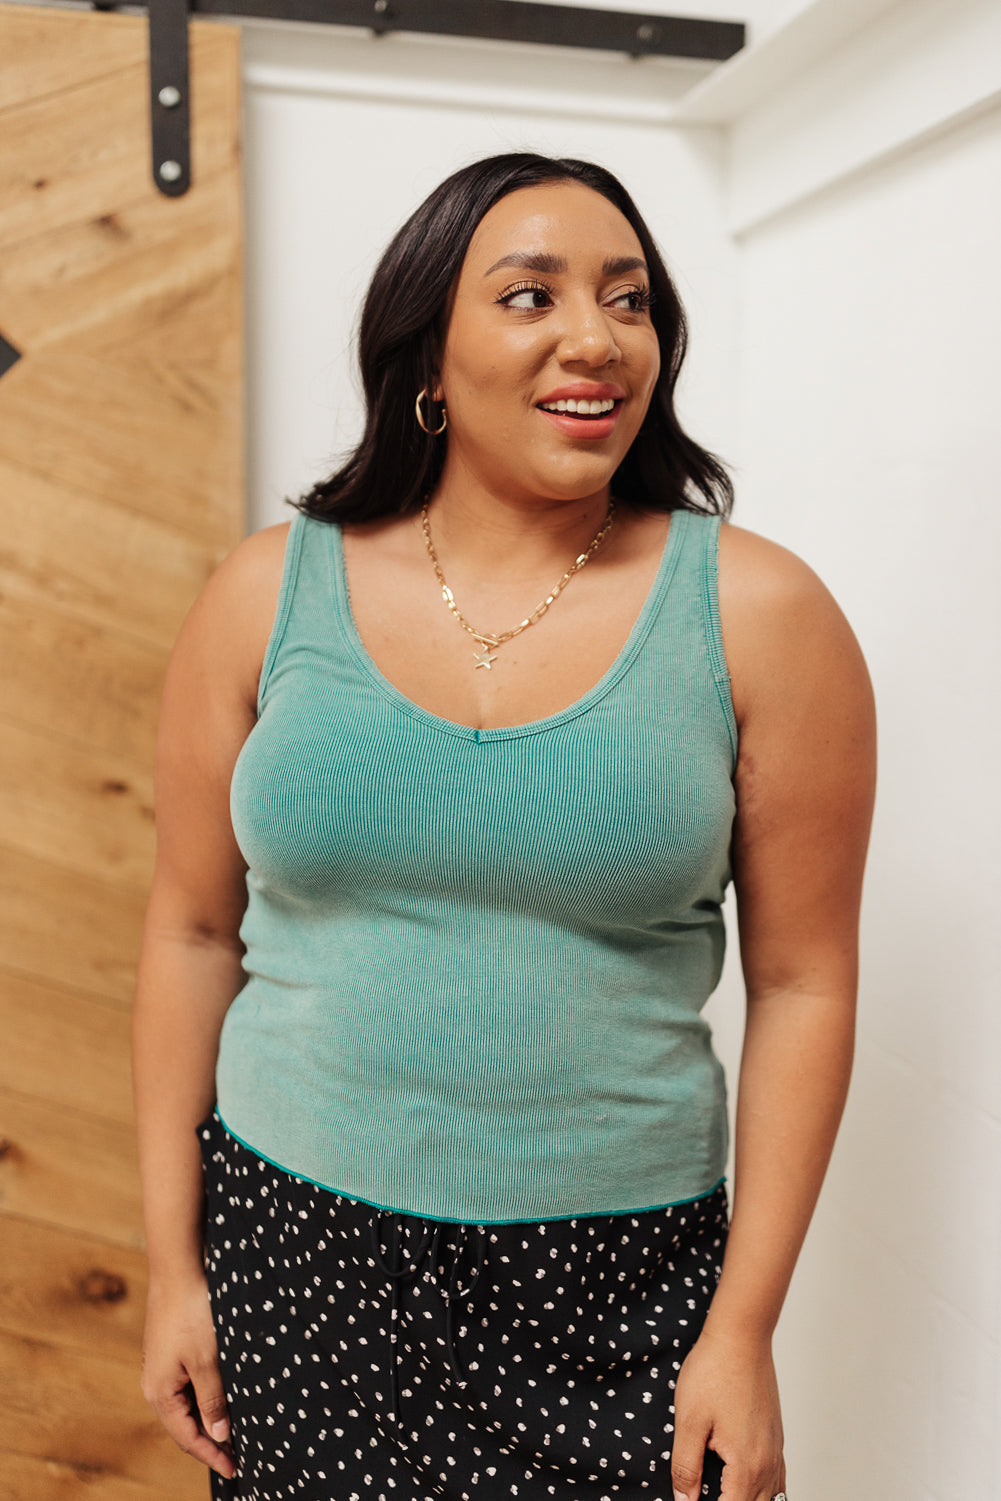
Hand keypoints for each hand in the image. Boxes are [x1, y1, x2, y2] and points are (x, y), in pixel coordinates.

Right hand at [140, 1269, 235, 1480]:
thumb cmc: (192, 1314)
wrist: (178, 1270)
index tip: (235, 1469)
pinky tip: (222, 1398)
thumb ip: (213, 1399)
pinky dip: (205, 1398)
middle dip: (210, 1442)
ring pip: (186, 1405)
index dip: (212, 1455)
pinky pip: (187, 1386)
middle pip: (185, 1425)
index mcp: (159, 1393)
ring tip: (234, 1432)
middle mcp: (155, 1384)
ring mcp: (161, 1368)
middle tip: (238, 1456)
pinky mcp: (170, 1352)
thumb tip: (220, 1434)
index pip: (187, 1437)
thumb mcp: (207, 1360)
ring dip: (208, 1419)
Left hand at [670, 1326, 784, 1500]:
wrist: (741, 1336)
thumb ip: (686, 1467)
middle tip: (702, 1494)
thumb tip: (683, 1500)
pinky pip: (777, 1478)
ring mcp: (775, 1448)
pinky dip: (763, 1490)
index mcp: (746, 1464)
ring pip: (770, 1496)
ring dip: (748, 1499)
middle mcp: (767, 1462)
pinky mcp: (775, 1435)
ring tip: (722, 1490)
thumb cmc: (714, 1371)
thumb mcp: (689, 1421)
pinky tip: (747, 1484)